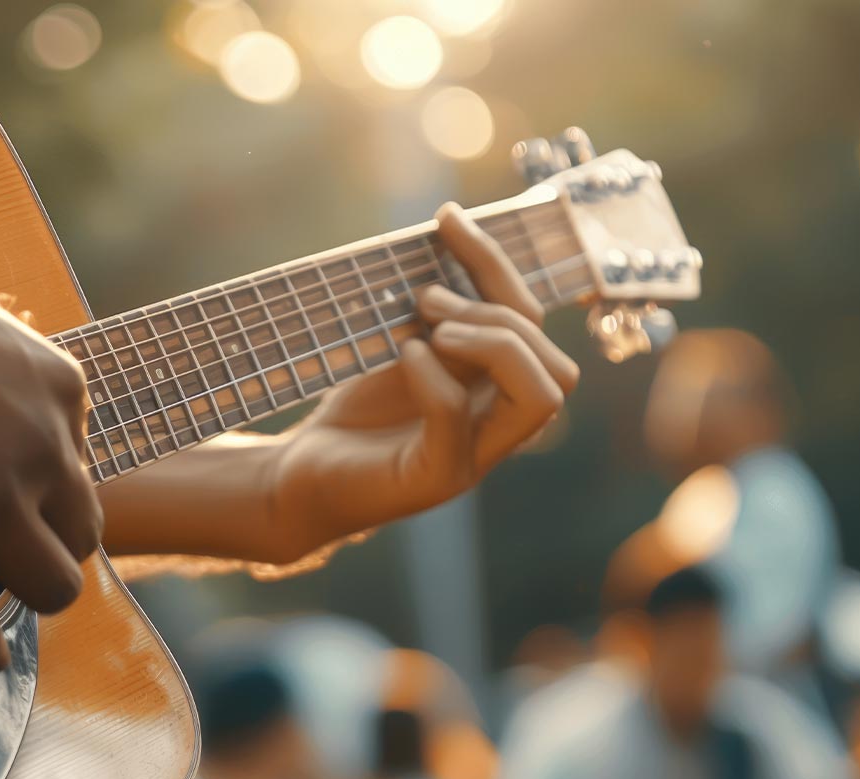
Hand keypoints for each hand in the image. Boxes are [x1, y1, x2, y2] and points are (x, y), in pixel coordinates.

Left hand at [264, 204, 578, 553]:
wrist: (301, 474)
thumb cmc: (354, 408)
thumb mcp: (402, 343)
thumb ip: (439, 308)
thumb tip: (449, 226)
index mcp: (497, 387)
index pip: (532, 323)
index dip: (496, 263)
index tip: (446, 218)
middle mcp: (497, 425)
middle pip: (559, 365)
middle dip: (501, 313)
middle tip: (428, 300)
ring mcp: (471, 457)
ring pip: (542, 398)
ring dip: (493, 345)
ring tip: (427, 327)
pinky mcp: (432, 478)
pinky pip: (457, 424)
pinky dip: (434, 379)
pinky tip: (404, 354)